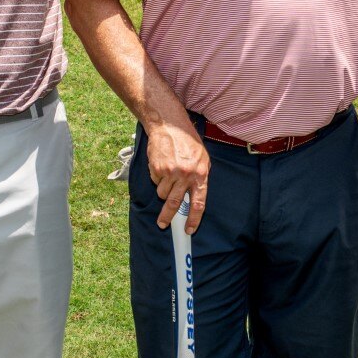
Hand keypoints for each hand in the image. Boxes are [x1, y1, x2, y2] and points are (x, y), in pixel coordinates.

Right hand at [145, 116, 210, 231]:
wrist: (170, 127)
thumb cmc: (188, 143)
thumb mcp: (202, 159)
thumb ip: (199, 178)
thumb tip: (193, 198)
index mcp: (201, 174)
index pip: (198, 203)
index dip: (193, 219)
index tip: (189, 230)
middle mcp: (186, 175)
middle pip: (175, 203)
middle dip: (168, 216)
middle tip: (163, 224)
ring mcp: (170, 172)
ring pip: (163, 193)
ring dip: (163, 190)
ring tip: (168, 175)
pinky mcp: (157, 168)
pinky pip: (156, 182)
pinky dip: (158, 178)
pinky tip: (162, 165)